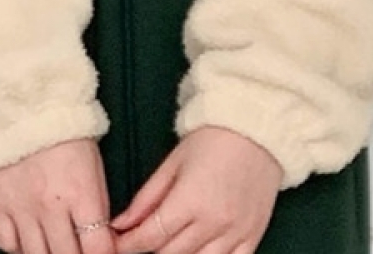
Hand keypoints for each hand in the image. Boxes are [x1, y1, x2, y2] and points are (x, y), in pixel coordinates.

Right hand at [0, 136, 116, 253]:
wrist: (27, 103)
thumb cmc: (68, 133)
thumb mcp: (94, 167)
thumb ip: (97, 207)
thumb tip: (101, 241)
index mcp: (81, 193)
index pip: (97, 249)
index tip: (101, 251)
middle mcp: (50, 205)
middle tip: (78, 248)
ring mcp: (21, 207)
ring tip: (55, 244)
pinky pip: (7, 244)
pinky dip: (20, 246)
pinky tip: (30, 236)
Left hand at [108, 127, 282, 253]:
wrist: (256, 130)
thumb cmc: (211, 140)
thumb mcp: (173, 163)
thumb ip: (146, 198)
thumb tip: (121, 223)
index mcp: (190, 201)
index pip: (151, 237)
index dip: (128, 244)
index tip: (115, 244)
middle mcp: (213, 224)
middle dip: (150, 249)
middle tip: (139, 240)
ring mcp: (235, 234)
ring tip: (167, 244)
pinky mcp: (253, 237)